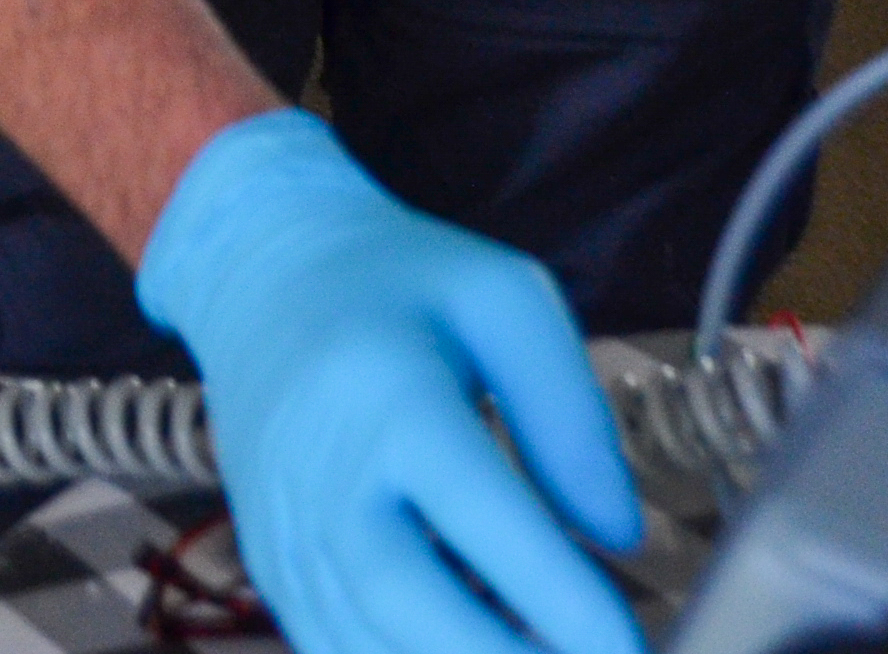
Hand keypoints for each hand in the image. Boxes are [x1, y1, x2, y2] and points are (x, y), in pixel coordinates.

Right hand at [136, 110, 641, 653]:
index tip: (629, 646)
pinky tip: (474, 644)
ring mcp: (282, 525)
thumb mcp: (505, 298)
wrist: (258, 272)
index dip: (561, 596)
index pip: (480, 514)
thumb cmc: (398, 280)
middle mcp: (321, 470)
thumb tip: (617, 534)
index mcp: (388, 393)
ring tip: (540, 652)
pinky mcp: (268, 563)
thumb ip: (569, 413)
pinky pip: (333, 645)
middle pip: (407, 603)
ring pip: (366, 642)